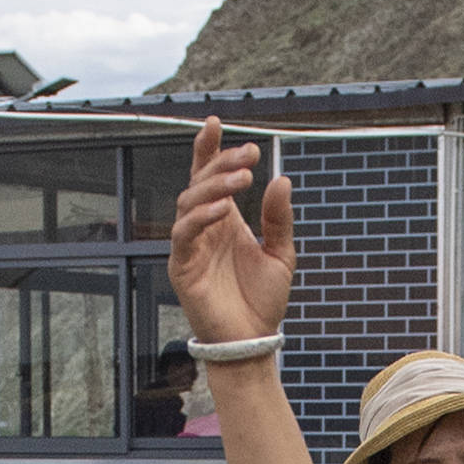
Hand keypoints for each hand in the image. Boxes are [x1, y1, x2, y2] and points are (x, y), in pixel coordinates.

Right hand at [166, 117, 292, 345]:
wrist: (254, 340)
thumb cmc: (263, 300)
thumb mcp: (281, 253)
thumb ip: (278, 218)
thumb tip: (281, 180)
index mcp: (224, 221)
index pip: (209, 177)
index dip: (208, 149)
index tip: (215, 122)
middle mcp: (204, 229)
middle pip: (200, 183)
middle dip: (222, 163)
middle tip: (249, 154)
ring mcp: (190, 246)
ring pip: (190, 203)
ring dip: (214, 185)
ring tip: (242, 178)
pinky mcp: (182, 267)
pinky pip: (184, 234)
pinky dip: (201, 217)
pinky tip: (223, 208)